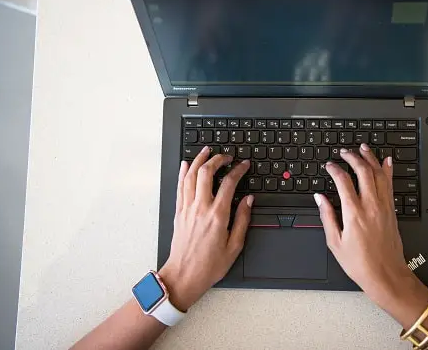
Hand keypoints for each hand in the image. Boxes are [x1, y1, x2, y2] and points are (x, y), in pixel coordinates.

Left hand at [158, 146, 252, 310]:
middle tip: (226, 156)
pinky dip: (183, 172)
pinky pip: (180, 186)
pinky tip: (186, 165)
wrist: (183, 276)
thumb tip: (248, 201)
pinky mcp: (178, 212)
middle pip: (207, 173)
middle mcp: (201, 208)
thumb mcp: (234, 246)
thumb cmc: (209, 265)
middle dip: (217, 159)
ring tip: (207, 151)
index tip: (244, 165)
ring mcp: (187, 208)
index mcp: (217, 216)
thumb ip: (243, 220)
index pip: (229, 183)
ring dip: (199, 160)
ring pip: (190, 175)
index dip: (238, 170)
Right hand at [315, 143, 427, 326]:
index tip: (329, 165)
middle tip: (344, 152)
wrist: (386, 274)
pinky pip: (390, 184)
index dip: (335, 169)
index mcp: (354, 213)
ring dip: (370, 158)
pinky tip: (386, 161)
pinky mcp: (392, 210)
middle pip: (363, 171)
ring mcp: (384, 206)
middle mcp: (371, 206)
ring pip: (379, 174)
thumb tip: (320, 198)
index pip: (343, 181)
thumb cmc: (360, 263)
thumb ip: (327, 216)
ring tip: (363, 148)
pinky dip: (387, 170)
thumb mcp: (335, 242)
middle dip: (352, 157)